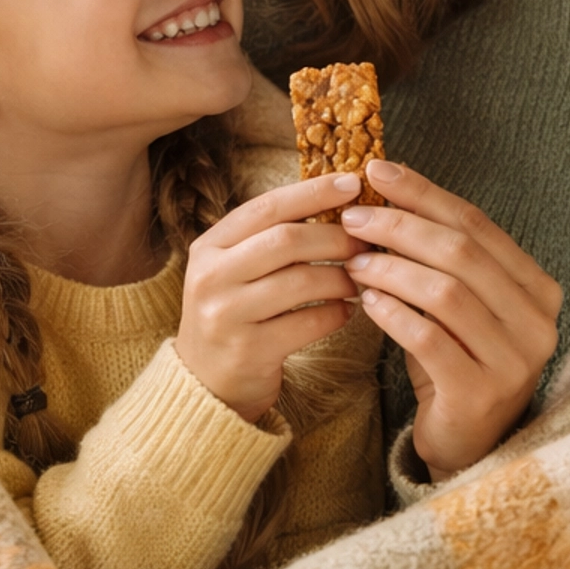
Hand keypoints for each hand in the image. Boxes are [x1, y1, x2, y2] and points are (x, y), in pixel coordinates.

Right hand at [176, 173, 363, 420]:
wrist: (205, 384)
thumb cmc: (235, 315)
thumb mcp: (235, 270)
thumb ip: (270, 238)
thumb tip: (336, 202)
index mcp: (208, 246)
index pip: (266, 207)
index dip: (313, 192)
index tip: (353, 184)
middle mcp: (211, 276)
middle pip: (286, 240)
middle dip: (335, 238)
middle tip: (364, 243)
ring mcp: (226, 315)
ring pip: (301, 282)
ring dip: (340, 279)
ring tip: (358, 280)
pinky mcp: (249, 350)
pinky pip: (308, 323)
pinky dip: (336, 314)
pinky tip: (346, 312)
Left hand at [339, 161, 560, 479]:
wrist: (466, 444)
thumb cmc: (455, 360)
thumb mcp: (454, 303)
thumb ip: (437, 256)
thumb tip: (382, 193)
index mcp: (537, 288)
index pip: (478, 224)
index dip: (424, 193)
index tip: (377, 171)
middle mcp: (538, 321)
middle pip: (462, 253)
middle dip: (401, 227)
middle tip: (353, 219)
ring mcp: (515, 360)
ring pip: (446, 292)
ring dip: (392, 268)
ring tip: (353, 261)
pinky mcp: (481, 393)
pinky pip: (429, 339)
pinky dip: (393, 313)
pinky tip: (366, 300)